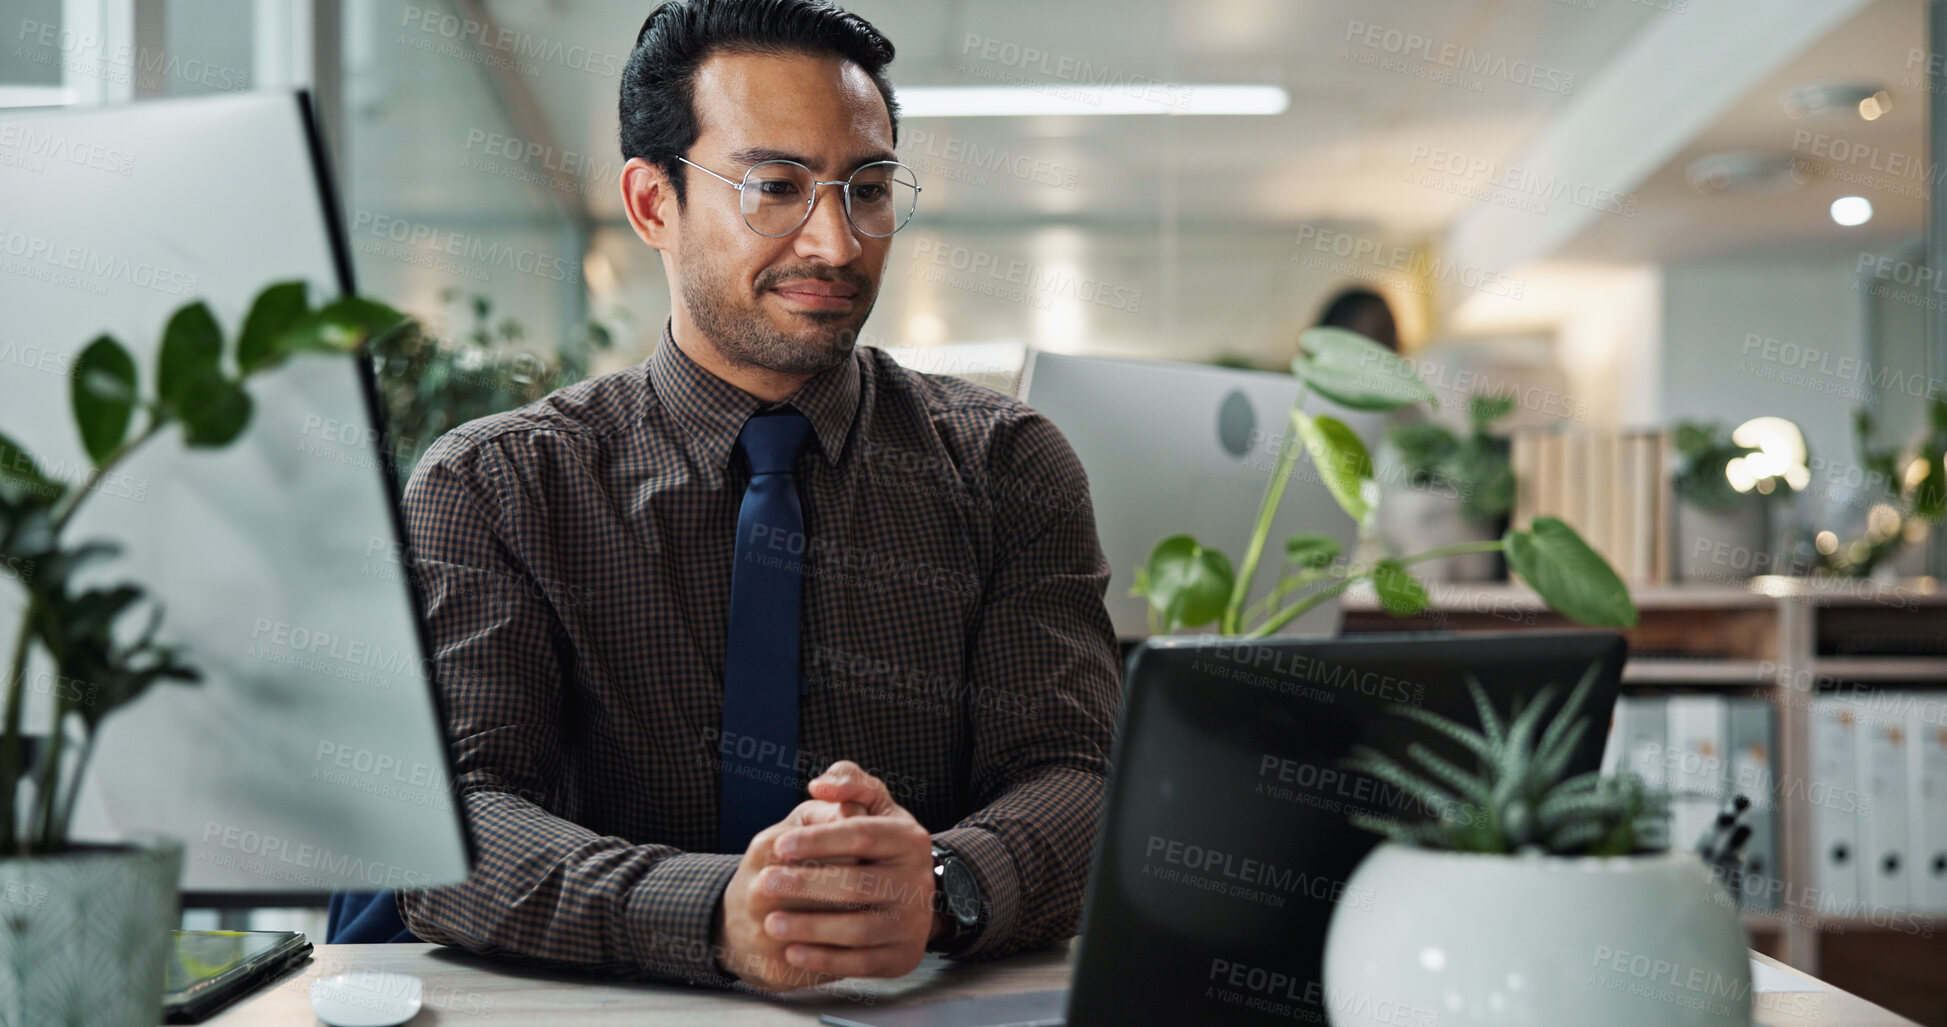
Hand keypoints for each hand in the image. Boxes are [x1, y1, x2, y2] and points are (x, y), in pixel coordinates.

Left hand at [714, 761, 936, 990]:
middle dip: (806, 885)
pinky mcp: (903, 956)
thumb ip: (849, 783)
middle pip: (859, 884)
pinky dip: (825, 960)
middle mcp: (918, 882)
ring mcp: (913, 923)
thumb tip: (821, 786)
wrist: (908, 896)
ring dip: (811, 927)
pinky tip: (792, 953)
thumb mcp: (873, 805)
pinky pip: (862, 963)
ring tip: (771, 923)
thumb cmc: (877, 843)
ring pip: (859, 929)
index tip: (780, 845)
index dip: (819, 840)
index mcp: (910, 839)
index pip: (862, 834)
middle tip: (765, 884)